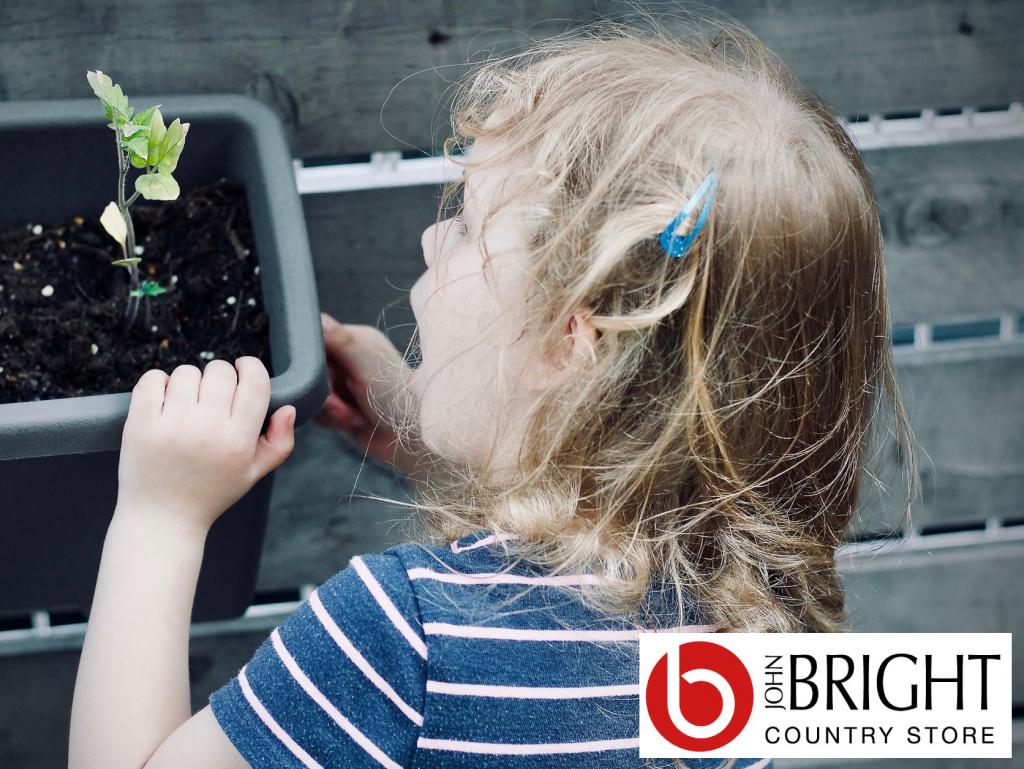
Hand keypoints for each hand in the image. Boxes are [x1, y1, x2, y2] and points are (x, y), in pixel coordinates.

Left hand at [115, 357, 295, 534]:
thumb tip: (289, 409)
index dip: (251, 367)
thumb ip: (279, 442)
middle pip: (220, 371)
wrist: (162, 518)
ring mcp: (172, 425)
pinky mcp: (142, 424)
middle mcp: (208, 429)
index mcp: (238, 440)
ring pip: (187, 373)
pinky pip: (152, 380)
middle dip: (219, 376)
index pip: (255, 382)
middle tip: (212, 394)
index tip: (243, 368)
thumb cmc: (210, 493)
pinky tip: (163, 400)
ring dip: (188, 381)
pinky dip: (158, 382)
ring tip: (186, 403)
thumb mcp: (253, 473)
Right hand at [316, 312, 421, 472]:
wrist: (410, 439)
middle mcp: (347, 359)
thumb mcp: (366, 365)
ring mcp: (343, 383)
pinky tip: (353, 423)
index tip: (327, 377)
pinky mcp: (340, 406)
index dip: (313, 359)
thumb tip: (318, 318)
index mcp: (355, 340)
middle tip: (344, 406)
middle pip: (310, 369)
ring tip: (355, 416)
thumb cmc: (397, 397)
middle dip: (325, 392)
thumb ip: (341, 341)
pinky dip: (332, 420)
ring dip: (331, 409)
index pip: (316, 338)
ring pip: (312, 392)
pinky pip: (317, 410)